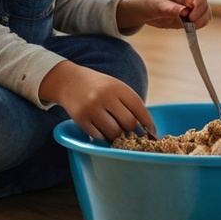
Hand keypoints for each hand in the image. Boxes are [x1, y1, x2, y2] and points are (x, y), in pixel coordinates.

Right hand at [39, 60, 155, 140]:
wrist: (69, 81)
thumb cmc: (99, 87)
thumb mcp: (116, 87)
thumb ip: (130, 104)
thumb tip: (146, 129)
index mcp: (118, 87)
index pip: (140, 109)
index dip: (148, 124)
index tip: (152, 133)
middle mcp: (105, 97)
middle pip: (129, 124)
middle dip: (134, 133)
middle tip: (134, 136)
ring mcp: (92, 109)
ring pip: (114, 133)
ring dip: (119, 138)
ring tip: (119, 136)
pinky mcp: (81, 119)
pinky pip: (99, 136)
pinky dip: (105, 138)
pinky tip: (105, 134)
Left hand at [116, 0, 211, 30]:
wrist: (138, 9)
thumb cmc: (144, 3)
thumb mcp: (152, 5)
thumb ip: (168, 8)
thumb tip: (184, 11)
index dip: (198, 2)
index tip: (188, 13)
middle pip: (203, 0)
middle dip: (200, 13)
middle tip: (189, 21)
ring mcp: (187, 5)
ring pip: (205, 10)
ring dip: (202, 19)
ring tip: (190, 26)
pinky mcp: (187, 15)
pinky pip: (200, 18)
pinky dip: (199, 24)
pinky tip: (191, 28)